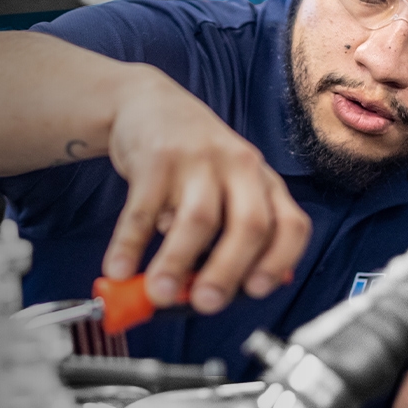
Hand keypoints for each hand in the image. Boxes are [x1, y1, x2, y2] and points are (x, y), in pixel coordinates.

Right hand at [102, 71, 310, 313]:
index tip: (257, 291)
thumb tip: (205, 294)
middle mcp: (239, 168)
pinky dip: (129, 244)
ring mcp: (198, 160)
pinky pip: (142, 209)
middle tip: (206, 304)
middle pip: (248, 224)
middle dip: (229, 271)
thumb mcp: (225, 188)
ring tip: (158, 294)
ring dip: (177, 262)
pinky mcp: (156, 157)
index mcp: (263, 183)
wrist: (149, 104)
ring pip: (197, 218)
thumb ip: (224, 237)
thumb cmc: (194, 160)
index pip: (290, 224)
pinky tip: (118, 268)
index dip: (279, 260)